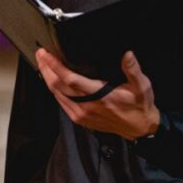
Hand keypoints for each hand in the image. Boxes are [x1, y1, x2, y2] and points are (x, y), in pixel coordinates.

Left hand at [36, 48, 159, 139]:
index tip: (46, 54)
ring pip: (56, 94)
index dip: (55, 66)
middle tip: (40, 54)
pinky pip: (61, 102)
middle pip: (57, 86)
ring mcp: (81, 114)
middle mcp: (87, 106)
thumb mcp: (142, 86)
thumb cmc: (139, 106)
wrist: (139, 128)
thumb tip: (127, 54)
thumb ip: (133, 70)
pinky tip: (51, 80)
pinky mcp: (79, 118)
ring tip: (43, 63)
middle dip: (46, 68)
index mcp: (100, 96)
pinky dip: (54, 89)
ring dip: (47, 78)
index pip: (70, 79)